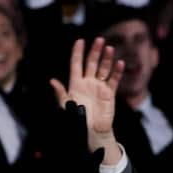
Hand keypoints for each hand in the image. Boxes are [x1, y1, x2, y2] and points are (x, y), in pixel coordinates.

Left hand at [49, 38, 123, 155]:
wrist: (92, 133)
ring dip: (106, 59)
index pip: (76, 64)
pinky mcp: (109, 93)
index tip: (80, 41)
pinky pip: (113, 80)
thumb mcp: (66, 106)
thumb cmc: (77, 120)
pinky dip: (117, 72)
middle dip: (95, 51)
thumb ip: (61, 93)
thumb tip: (53, 81)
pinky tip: (120, 63)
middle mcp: (87, 82)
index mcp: (75, 83)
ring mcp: (99, 87)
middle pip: (91, 63)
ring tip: (109, 49)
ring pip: (103, 69)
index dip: (77, 52)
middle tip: (99, 40)